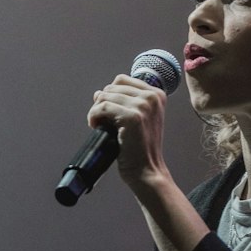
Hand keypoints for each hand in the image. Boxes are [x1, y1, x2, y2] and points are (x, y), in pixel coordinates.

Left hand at [88, 74, 167, 192]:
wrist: (147, 171)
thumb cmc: (141, 148)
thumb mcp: (139, 118)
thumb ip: (124, 102)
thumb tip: (98, 93)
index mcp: (157, 94)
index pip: (122, 80)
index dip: (110, 94)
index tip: (110, 113)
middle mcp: (152, 97)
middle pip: (112, 87)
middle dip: (102, 103)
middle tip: (103, 122)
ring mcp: (143, 106)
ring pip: (104, 96)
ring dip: (96, 111)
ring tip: (100, 126)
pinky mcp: (132, 117)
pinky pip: (101, 107)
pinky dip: (93, 117)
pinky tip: (96, 127)